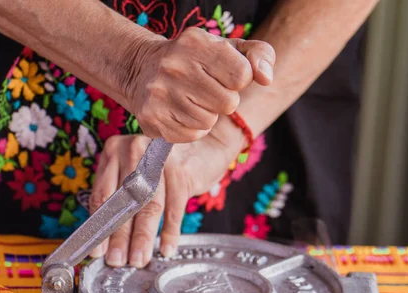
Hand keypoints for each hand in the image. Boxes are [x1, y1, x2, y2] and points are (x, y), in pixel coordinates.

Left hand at [89, 129, 239, 267]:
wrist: (203, 146)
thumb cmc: (161, 166)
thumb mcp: (134, 173)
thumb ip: (119, 198)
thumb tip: (108, 240)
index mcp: (114, 152)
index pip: (102, 195)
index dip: (99, 226)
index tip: (98, 251)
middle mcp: (133, 150)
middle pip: (123, 202)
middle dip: (120, 236)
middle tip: (117, 260)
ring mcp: (158, 157)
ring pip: (148, 205)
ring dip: (143, 237)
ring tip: (138, 259)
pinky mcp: (181, 169)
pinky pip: (174, 207)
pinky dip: (170, 231)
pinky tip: (166, 248)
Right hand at [124, 28, 274, 142]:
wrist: (141, 69)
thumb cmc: (194, 60)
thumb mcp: (227, 47)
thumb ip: (259, 54)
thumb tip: (266, 78)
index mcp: (196, 43)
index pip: (242, 76)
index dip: (239, 80)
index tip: (223, 75)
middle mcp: (174, 66)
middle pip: (227, 103)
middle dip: (223, 100)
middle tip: (206, 90)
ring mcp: (159, 94)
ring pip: (208, 122)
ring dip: (206, 116)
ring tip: (191, 101)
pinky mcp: (151, 118)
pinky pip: (191, 135)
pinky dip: (190, 129)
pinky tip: (179, 112)